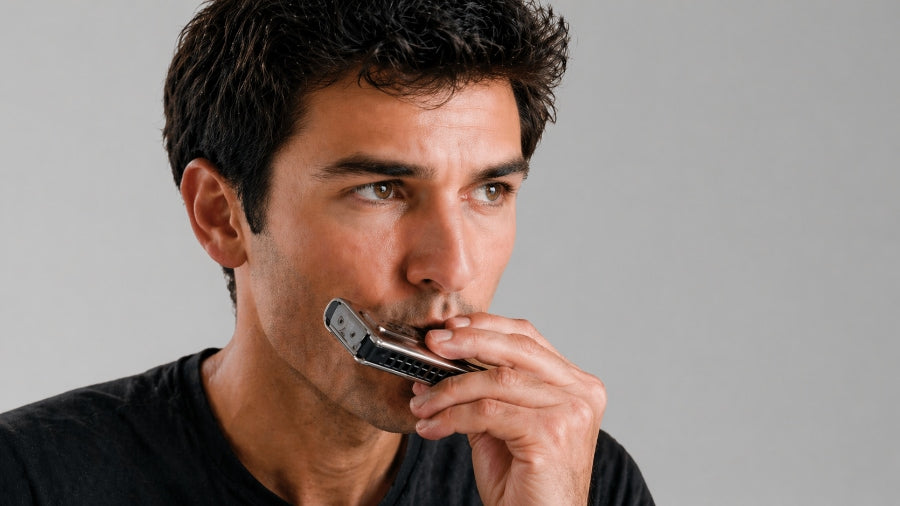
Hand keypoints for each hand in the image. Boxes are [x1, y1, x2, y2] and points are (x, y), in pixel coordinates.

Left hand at [409, 313, 606, 505]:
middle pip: (516, 348)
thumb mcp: (502, 429)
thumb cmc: (527, 487)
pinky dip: (452, 417)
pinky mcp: (551, 434)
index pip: (528, 338)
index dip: (486, 326)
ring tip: (423, 404)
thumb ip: (481, 394)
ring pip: (496, 380)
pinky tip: (432, 427)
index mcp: (576, 385)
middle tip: (432, 345)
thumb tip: (437, 366)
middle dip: (467, 342)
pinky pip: (487, 412)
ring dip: (449, 390)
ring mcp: (570, 412)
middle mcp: (580, 393)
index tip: (450, 328)